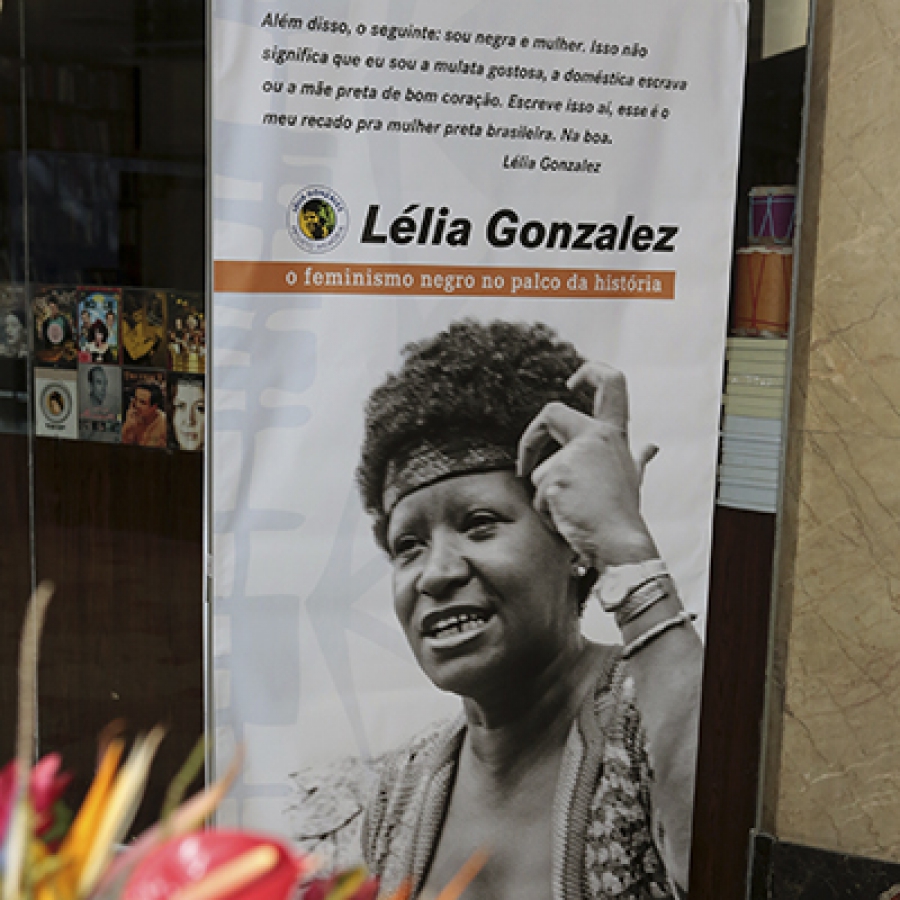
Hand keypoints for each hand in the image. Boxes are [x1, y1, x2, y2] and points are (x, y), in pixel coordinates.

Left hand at [517, 362, 658, 569]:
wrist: (620, 542)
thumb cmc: (623, 513)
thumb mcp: (633, 478)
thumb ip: (638, 459)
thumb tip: (651, 447)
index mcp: (614, 434)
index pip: (612, 383)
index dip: (591, 372)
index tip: (573, 382)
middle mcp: (596, 436)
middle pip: (551, 412)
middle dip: (530, 439)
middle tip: (523, 463)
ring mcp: (576, 454)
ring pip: (539, 469)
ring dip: (546, 495)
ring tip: (573, 511)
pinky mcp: (558, 474)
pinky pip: (537, 493)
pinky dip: (545, 511)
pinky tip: (567, 518)